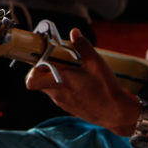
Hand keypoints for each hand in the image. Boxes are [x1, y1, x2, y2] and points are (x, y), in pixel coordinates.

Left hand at [25, 28, 139, 135]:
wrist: (117, 113)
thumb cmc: (106, 89)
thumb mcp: (96, 63)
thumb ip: (83, 46)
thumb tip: (74, 33)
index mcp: (59, 81)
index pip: (31, 81)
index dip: (33, 70)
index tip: (43, 61)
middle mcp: (58, 95)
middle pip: (40, 83)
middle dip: (46, 72)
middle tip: (59, 63)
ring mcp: (64, 104)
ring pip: (51, 90)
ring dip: (56, 80)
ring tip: (73, 72)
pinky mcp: (71, 109)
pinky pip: (62, 97)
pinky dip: (66, 89)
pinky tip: (81, 84)